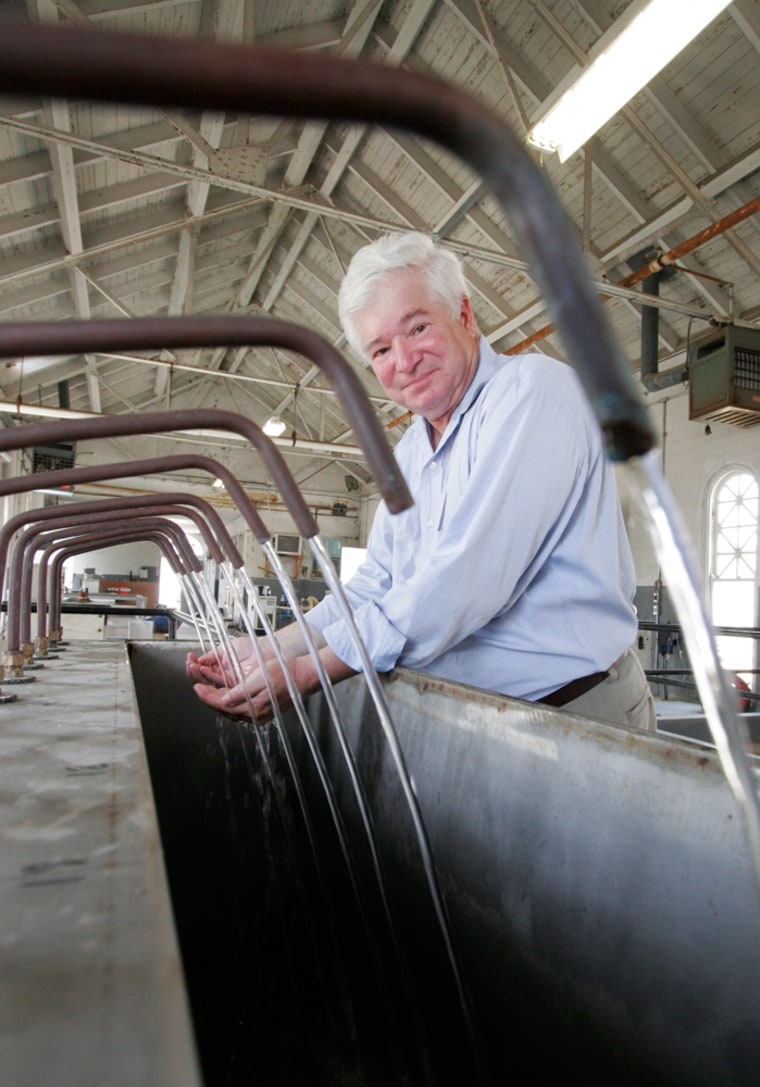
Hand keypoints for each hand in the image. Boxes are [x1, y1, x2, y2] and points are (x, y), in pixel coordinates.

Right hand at [185, 635, 256, 686]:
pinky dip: (209, 677)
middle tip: (190, 664)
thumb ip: (212, 656)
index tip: (190, 659)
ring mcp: (229, 683)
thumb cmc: (251, 647)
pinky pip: (219, 685)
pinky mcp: (235, 688)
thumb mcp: (226, 649)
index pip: (205, 671)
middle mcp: (224, 678)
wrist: (264, 650)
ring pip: (209, 684)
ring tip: (193, 666)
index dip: (196, 666)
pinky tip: (202, 669)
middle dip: (194, 671)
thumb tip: (199, 660)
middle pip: (205, 680)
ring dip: (198, 675)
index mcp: (222, 669)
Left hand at [193, 654, 307, 724]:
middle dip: (209, 698)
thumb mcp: (259, 678)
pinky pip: (240, 709)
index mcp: (252, 707)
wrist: (303, 677)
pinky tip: (226, 695)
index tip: (197, 688)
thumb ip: (240, 692)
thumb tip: (224, 700)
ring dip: (218, 701)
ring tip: (208, 690)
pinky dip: (229, 702)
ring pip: (231, 710)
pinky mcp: (263, 710)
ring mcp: (259, 714)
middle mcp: (255, 714)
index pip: (222, 705)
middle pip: (224, 709)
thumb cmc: (284, 674)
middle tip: (198, 687)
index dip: (207, 696)